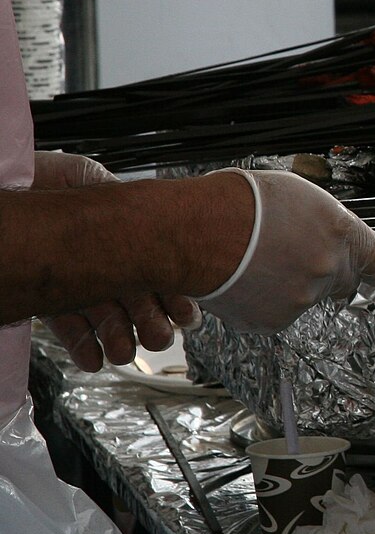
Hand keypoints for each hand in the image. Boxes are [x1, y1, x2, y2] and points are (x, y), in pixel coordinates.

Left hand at [33, 151, 202, 371]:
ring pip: (104, 314)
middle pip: (133, 294)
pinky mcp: (41, 296)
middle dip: (151, 321)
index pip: (152, 263)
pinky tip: (94, 358)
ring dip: (120, 337)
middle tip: (159, 338)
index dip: (171, 292)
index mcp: (114, 227)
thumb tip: (146, 212)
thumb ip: (114, 192)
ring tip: (123, 353)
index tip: (184, 313)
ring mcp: (70, 278)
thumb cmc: (31, 177)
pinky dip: (83, 345)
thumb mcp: (82, 174)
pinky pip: (66, 324)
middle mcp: (97, 255)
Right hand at [196, 169, 374, 334]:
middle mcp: (328, 267)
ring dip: (291, 284)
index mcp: (340, 232)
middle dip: (328, 272)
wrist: (193, 231)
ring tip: (257, 261)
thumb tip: (335, 233)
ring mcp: (303, 297)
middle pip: (345, 281)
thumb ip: (327, 220)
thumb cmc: (237, 203)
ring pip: (308, 297)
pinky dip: (264, 301)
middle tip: (295, 257)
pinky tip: (244, 280)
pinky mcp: (274, 320)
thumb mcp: (297, 195)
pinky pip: (278, 313)